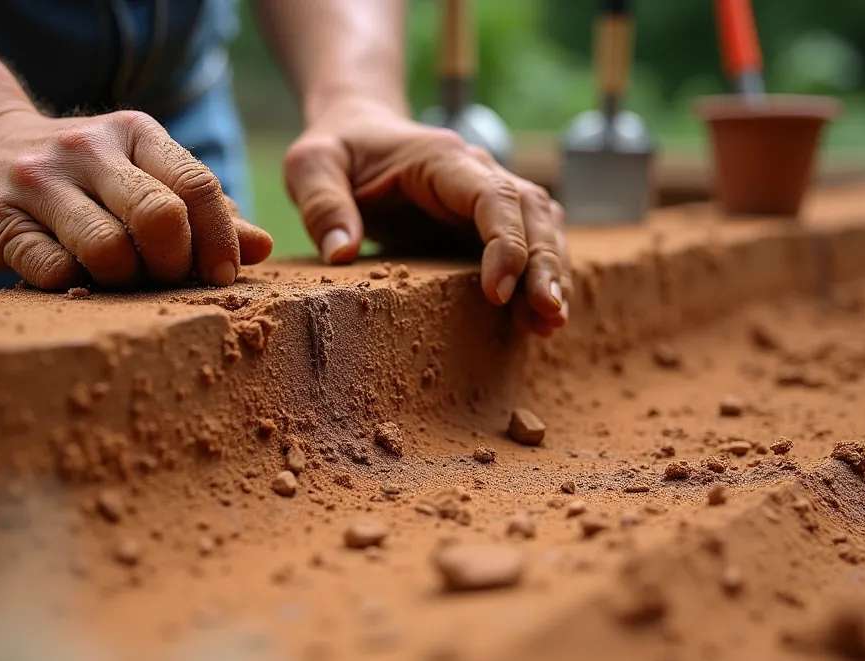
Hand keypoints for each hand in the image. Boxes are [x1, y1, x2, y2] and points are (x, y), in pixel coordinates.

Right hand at [0, 109, 272, 289]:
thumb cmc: (82, 179)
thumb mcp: (142, 176)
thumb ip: (201, 211)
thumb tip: (262, 248)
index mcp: (137, 136)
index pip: (198, 186)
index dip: (219, 239)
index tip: (221, 277)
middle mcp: (88, 149)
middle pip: (159, 216)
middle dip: (173, 264)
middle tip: (164, 282)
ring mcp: (38, 180)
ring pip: (107, 248)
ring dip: (122, 280)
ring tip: (114, 280)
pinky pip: (52, 268)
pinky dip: (72, 284)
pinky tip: (69, 278)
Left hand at [283, 100, 569, 335]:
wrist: (359, 132)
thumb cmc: (337, 150)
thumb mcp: (311, 166)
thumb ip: (322, 204)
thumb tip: (342, 255)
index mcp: (440, 158)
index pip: (491, 196)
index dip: (504, 242)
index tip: (498, 292)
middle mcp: (478, 173)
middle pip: (532, 211)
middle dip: (544, 264)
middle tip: (547, 315)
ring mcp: (489, 196)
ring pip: (543, 227)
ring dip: (553, 273)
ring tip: (548, 325)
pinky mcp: (488, 223)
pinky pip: (531, 243)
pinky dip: (542, 277)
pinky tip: (539, 320)